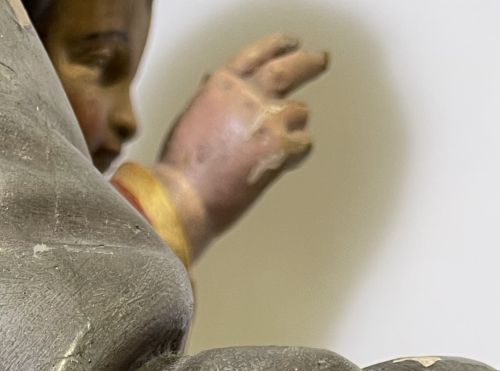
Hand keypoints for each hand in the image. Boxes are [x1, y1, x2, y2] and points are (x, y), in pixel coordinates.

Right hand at [154, 35, 328, 258]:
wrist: (181, 197)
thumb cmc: (180, 169)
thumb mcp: (190, 120)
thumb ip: (212, 101)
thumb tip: (214, 86)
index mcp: (222, 85)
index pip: (257, 53)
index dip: (278, 46)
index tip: (291, 44)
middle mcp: (247, 95)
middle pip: (290, 68)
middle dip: (309, 63)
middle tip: (319, 62)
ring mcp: (266, 120)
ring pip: (299, 111)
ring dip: (294, 126)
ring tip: (281, 143)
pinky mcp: (280, 148)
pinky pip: (303, 144)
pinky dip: (297, 153)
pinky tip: (285, 162)